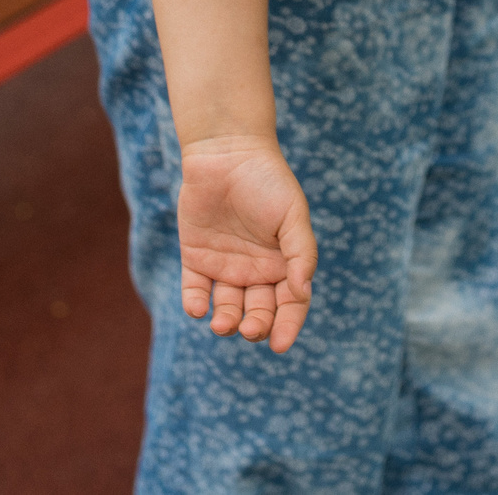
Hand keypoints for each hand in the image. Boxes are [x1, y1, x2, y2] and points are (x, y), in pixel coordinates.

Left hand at [177, 135, 317, 350]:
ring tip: (222, 325)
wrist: (227, 152)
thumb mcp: (293, 215)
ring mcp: (225, 267)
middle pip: (258, 312)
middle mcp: (256, 271)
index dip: (288, 326)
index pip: (291, 305)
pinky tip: (199, 309)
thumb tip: (302, 291)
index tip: (279, 344)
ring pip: (227, 308)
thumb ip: (301, 253)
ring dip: (225, 322)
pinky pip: (195, 291)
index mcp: (284, 263)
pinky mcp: (196, 259)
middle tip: (250, 329)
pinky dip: (196, 304)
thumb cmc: (268, 180)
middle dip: (256, 326)